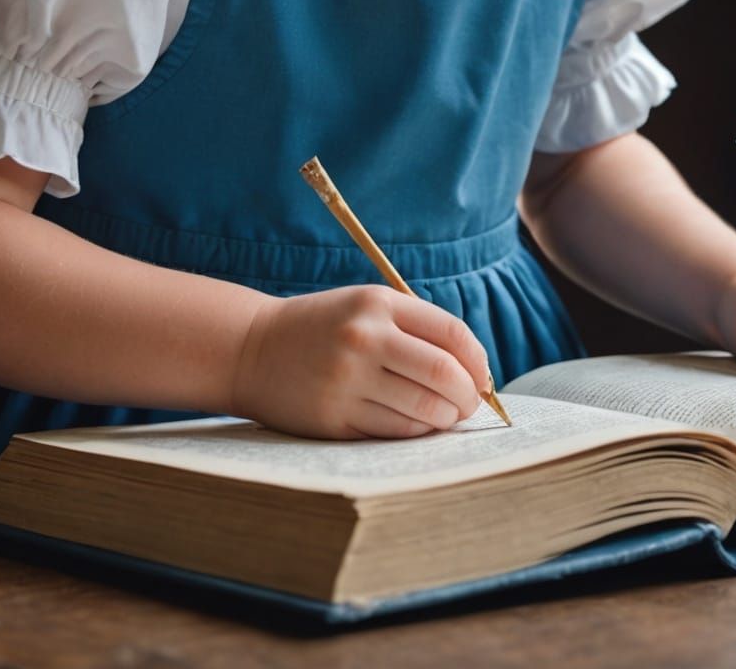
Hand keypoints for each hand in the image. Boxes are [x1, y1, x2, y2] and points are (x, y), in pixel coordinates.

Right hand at [228, 284, 490, 438]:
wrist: (253, 349)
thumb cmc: (323, 328)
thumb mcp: (365, 306)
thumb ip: (415, 330)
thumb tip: (474, 373)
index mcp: (378, 304)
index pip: (453, 334)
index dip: (478, 361)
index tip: (483, 377)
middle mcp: (364, 338)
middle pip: (444, 374)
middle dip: (468, 396)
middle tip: (469, 405)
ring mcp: (347, 379)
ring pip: (423, 409)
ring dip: (445, 419)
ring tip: (445, 417)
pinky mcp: (334, 417)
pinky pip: (394, 431)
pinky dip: (415, 431)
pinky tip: (416, 425)